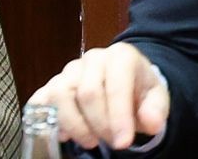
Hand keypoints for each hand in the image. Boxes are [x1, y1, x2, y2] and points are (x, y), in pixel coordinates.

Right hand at [28, 42, 168, 150]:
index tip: (123, 142)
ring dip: (76, 125)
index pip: (116, 86)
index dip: (118, 117)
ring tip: (92, 141)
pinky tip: (66, 135)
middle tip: (112, 142)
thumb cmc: (138, 90)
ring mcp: (68, 70)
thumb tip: (152, 124)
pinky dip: (51, 120)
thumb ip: (156, 110)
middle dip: (100, 124)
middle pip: (88, 93)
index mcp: (121, 56)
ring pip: (61, 97)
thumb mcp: (156, 98)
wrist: (124, 81)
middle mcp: (93, 58)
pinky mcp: (51, 84)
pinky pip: (41, 102)